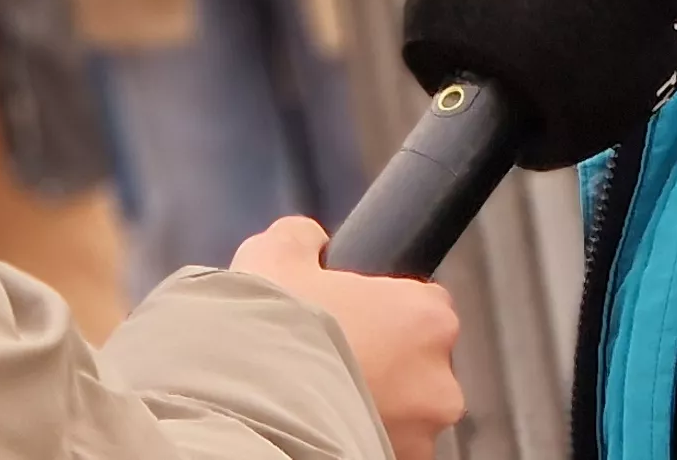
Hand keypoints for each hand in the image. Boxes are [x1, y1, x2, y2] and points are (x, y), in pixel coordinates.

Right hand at [229, 219, 463, 459]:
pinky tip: (319, 426)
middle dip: (383, 364)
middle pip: (418, 365)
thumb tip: (309, 240)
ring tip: (319, 399)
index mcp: (428, 318)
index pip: (426, 304)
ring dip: (374, 407)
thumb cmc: (264, 332)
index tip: (350, 319)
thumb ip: (304, 238)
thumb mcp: (274, 256)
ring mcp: (422, 436)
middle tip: (330, 361)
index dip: (383, 310)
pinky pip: (380, 443)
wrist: (236, 412)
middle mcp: (440, 381)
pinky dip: (357, 437)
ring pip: (404, 414)